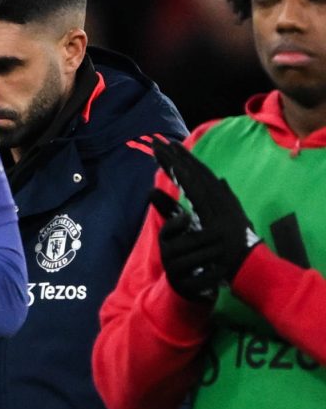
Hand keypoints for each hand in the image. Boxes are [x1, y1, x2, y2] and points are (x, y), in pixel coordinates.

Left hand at [149, 139, 259, 301]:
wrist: (249, 266)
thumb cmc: (237, 248)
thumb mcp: (227, 221)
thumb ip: (224, 200)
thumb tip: (221, 180)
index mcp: (221, 199)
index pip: (199, 176)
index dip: (185, 160)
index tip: (171, 147)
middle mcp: (220, 198)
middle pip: (194, 172)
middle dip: (176, 156)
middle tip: (158, 141)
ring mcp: (219, 205)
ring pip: (195, 178)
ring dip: (178, 163)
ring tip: (163, 148)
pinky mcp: (217, 213)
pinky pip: (200, 194)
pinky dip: (189, 180)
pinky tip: (177, 168)